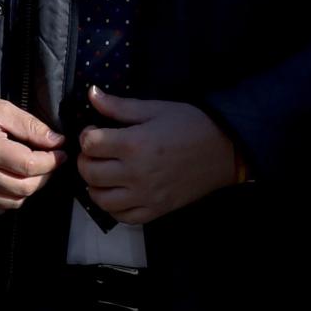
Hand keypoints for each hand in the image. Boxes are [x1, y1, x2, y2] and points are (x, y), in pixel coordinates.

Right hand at [0, 95, 66, 213]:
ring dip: (29, 189)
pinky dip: (10, 198)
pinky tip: (11, 182)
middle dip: (44, 176)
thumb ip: (30, 126)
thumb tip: (57, 142)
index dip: (51, 161)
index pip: (30, 165)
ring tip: (31, 172)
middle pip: (25, 188)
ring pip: (14, 202)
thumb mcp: (1, 109)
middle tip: (49, 162)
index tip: (60, 153)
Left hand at [77, 87, 244, 224]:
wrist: (225, 149)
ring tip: (102, 173)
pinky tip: (116, 193)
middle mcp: (136, 173)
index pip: (90, 144)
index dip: (86, 135)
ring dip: (94, 185)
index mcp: (134, 144)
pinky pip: (123, 217)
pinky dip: (112, 207)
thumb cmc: (190, 124)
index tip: (94, 131)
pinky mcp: (156, 210)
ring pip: (101, 199)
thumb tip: (91, 93)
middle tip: (95, 152)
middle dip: (85, 159)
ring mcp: (146, 196)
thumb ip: (119, 106)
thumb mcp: (155, 109)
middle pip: (90, 172)